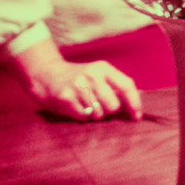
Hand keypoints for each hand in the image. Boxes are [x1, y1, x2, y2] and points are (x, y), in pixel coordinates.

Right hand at [11, 39, 142, 120]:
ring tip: (84, 104)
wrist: (47, 75)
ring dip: (94, 114)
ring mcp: (78, 86)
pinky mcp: (66, 97)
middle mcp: (92, 75)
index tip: (137, 116)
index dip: (134, 102)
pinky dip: (81, 116)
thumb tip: (136, 106)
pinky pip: (83, 116)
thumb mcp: (97, 75)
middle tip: (99, 106)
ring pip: (98, 114)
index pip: (126, 85)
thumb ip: (114, 86)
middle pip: (113, 105)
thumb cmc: (78, 79)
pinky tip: (75, 106)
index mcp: (103, 68)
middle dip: (109, 111)